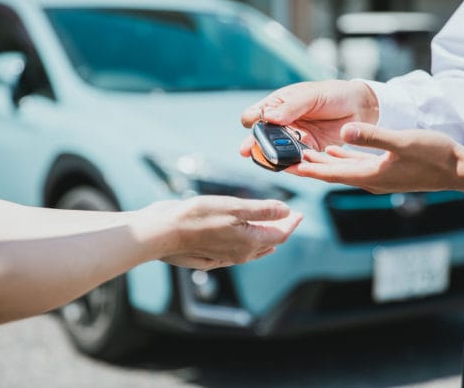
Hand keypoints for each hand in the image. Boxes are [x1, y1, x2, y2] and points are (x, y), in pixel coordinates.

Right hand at [137, 196, 302, 269]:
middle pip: (268, 242)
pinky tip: (246, 241)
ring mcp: (226, 256)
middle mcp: (241, 253)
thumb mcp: (235, 208)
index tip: (299, 213)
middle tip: (290, 218)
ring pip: (254, 249)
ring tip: (272, 228)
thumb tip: (286, 212)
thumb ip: (263, 210)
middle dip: (281, 229)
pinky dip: (249, 244)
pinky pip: (238, 252)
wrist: (165, 231)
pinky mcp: (212, 254)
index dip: (291, 223)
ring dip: (266, 237)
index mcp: (250, 242)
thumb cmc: (198, 216)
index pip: (279, 234)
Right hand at [239, 80, 377, 155]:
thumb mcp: (311, 95)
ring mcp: (293, 138)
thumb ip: (291, 107)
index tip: (257, 123)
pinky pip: (295, 160)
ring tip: (269, 160)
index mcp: (277, 105)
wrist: (360, 107)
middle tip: (249, 151)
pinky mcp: (308, 151)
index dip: (253, 121)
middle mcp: (282, 123)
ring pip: (276, 151)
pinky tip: (288, 166)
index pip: (254, 115)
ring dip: (272, 156)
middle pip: (261, 137)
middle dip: (255, 144)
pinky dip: (291, 164)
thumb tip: (268, 117)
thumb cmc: (333, 94)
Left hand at [287, 123, 463, 195]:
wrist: (458, 169)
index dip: (308, 171)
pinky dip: (342, 159)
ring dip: (324, 163)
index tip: (287, 168)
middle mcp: (370, 180)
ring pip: (342, 170)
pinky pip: (356, 166)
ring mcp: (378, 177)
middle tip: (288, 160)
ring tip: (305, 155)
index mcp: (370, 176)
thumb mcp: (401, 142)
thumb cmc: (433, 155)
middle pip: (332, 174)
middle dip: (310, 168)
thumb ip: (372, 137)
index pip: (330, 174)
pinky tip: (336, 150)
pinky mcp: (386, 171)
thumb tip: (344, 133)